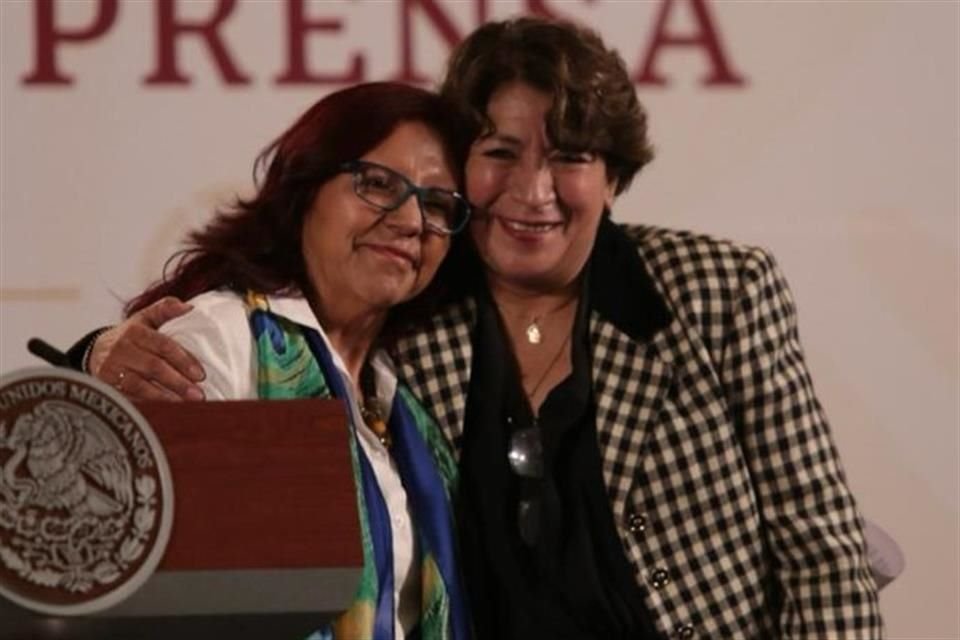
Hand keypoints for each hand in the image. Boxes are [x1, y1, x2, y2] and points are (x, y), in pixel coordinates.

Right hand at [90, 297, 205, 401]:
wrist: (96, 352)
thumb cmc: (130, 336)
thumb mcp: (145, 319)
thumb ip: (165, 309)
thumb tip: (189, 306)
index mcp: (135, 332)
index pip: (164, 346)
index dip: (183, 360)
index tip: (201, 375)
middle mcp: (121, 350)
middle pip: (154, 367)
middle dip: (178, 382)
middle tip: (198, 395)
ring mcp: (111, 369)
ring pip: (140, 385)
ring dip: (165, 397)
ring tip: (185, 406)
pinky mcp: (106, 387)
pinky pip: (128, 398)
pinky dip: (148, 405)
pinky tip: (164, 411)